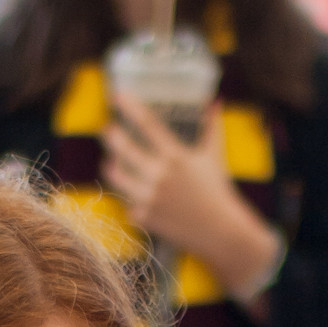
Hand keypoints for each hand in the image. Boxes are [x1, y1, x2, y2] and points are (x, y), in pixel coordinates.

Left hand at [101, 94, 283, 302]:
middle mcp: (160, 175)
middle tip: (107, 129)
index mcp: (176, 156)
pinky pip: (128, 204)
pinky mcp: (146, 218)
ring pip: (117, 177)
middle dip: (112, 136)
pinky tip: (132, 195)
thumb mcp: (214, 156)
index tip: (117, 95)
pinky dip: (129, 200)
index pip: (148, 125)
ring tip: (110, 162)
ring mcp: (150, 198)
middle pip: (125, 149)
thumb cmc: (218, 191)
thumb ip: (211, 127)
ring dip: (111, 167)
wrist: (220, 232)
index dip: (130, 107)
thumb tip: (215, 101)